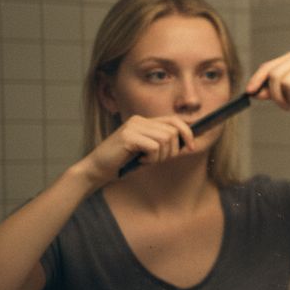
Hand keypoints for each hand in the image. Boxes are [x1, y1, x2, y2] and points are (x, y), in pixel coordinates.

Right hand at [76, 114, 196, 184]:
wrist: (98, 169)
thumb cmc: (124, 163)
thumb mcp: (149, 152)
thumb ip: (164, 144)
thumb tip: (188, 143)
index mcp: (144, 121)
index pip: (175, 120)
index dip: (187, 133)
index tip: (191, 147)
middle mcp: (139, 120)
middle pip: (173, 132)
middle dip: (172, 151)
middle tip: (156, 160)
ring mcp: (133, 126)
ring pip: (166, 139)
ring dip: (160, 156)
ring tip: (146, 161)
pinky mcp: (128, 136)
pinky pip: (154, 147)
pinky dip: (151, 158)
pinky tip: (139, 161)